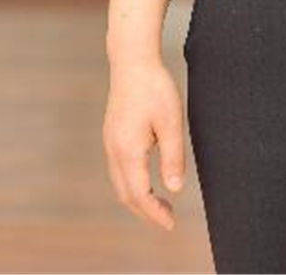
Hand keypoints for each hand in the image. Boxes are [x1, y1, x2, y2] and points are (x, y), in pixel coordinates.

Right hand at [103, 57, 185, 230]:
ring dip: (138, 198)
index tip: (171, 224)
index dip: (155, 214)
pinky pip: (118, 170)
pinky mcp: (112, 134)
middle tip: (168, 218)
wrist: (132, 60)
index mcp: (128, 150)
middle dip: (146, 211)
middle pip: (126, 194)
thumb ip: (173, 157)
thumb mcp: (171, 121)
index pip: (140, 195)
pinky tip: (147, 179)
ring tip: (160, 202)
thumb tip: (175, 188)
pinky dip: (131, 183)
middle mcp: (114, 150)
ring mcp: (110, 142)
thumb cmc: (154, 87)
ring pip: (120, 183)